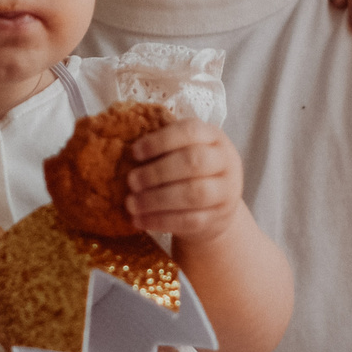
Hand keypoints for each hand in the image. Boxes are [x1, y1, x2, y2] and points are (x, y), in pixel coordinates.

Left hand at [122, 120, 246, 243]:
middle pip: (194, 162)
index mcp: (214, 137)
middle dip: (157, 172)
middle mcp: (226, 162)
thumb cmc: (189, 173)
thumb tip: (124, 147)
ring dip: (156, 199)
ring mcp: (226, 192)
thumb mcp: (184, 152)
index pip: (191, 131)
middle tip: (131, 181)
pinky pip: (190, 220)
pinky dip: (161, 221)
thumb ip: (163, 148)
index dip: (160, 141)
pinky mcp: (218, 218)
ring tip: (131, 204)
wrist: (216, 209)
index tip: (134, 152)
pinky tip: (139, 221)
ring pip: (193, 193)